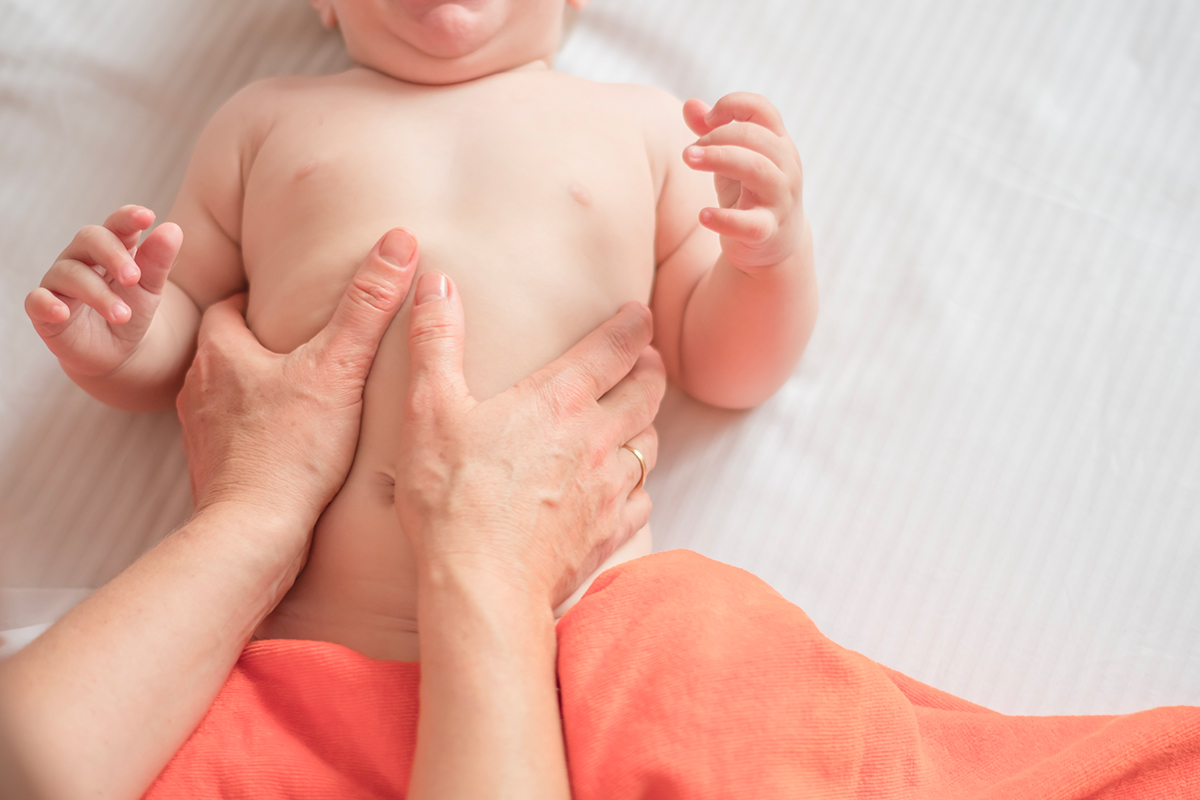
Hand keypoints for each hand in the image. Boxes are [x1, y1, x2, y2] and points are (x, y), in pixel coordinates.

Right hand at [24, 205, 182, 377]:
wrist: (116, 352)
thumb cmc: (131, 310)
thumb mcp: (150, 289)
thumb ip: (158, 261)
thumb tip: (173, 229)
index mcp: (111, 248)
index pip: (116, 225)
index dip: (128, 217)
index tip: (147, 217)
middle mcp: (81, 258)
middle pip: (89, 238)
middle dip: (112, 255)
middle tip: (133, 278)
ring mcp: (59, 281)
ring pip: (70, 272)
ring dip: (98, 294)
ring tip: (122, 315)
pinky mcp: (44, 308)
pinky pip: (37, 299)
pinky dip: (47, 304)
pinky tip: (62, 312)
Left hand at [177, 228, 418, 531]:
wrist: (253, 532)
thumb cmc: (290, 450)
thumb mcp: (339, 367)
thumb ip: (368, 305)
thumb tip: (398, 241)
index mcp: (221, 352)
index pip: (229, 307)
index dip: (256, 299)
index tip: (289, 300)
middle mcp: (199, 388)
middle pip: (226, 350)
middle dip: (259, 344)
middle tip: (300, 344)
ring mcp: (201, 433)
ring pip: (225, 395)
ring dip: (254, 390)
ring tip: (297, 392)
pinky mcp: (213, 471)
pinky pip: (230, 437)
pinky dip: (254, 432)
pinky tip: (289, 443)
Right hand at [395, 272, 664, 608]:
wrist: (483, 585)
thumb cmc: (451, 496)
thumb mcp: (429, 410)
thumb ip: (435, 341)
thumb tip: (435, 281)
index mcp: (559, 400)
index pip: (616, 347)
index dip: (634, 325)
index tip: (639, 315)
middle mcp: (597, 437)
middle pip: (648, 391)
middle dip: (651, 370)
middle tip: (646, 361)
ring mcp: (611, 487)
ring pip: (651, 444)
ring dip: (645, 425)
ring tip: (633, 420)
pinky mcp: (611, 531)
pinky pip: (643, 499)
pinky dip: (638, 486)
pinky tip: (623, 488)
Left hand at [682, 92, 804, 271]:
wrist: (774, 244)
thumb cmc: (748, 191)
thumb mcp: (731, 159)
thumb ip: (711, 132)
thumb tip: (690, 105)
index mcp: (778, 144)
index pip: (762, 110)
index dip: (732, 105)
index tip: (707, 120)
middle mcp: (786, 167)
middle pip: (755, 136)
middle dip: (716, 137)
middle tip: (689, 152)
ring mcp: (780, 199)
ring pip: (756, 169)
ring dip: (719, 159)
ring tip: (689, 159)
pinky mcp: (768, 231)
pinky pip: (749, 223)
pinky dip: (724, 219)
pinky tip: (703, 215)